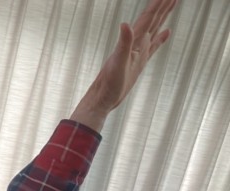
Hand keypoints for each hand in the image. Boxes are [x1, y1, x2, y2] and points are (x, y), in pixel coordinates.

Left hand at [71, 0, 177, 130]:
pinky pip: (154, 46)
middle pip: (152, 19)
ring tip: (171, 3)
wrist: (103, 98)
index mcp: (133, 41)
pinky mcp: (140, 61)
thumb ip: (123, 43)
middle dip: (163, 6)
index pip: (148, 18)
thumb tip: (125, 24)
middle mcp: (136, 43)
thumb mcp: (118, 63)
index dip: (158, 5)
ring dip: (163, 16)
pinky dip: (161, 38)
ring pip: (154, 29)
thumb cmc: (108, 84)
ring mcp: (138, 52)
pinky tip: (167, 32)